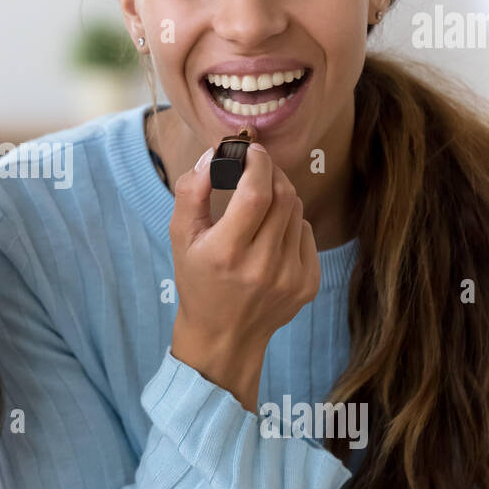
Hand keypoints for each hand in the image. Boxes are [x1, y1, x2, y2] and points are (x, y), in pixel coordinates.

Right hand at [168, 143, 320, 407]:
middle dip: (271, 174)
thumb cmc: (198, 281)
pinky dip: (292, 224)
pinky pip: (307, 233)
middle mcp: (262, 266)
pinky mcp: (309, 283)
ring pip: (298, 212)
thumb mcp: (180, 237)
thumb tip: (214, 155)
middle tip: (256, 170)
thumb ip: (191, 192)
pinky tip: (272, 235)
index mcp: (226, 252)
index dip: (258, 164)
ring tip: (261, 204)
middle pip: (283, 197)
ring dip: (281, 197)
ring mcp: (290, 276)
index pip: (256, 193)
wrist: (224, 336)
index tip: (251, 152)